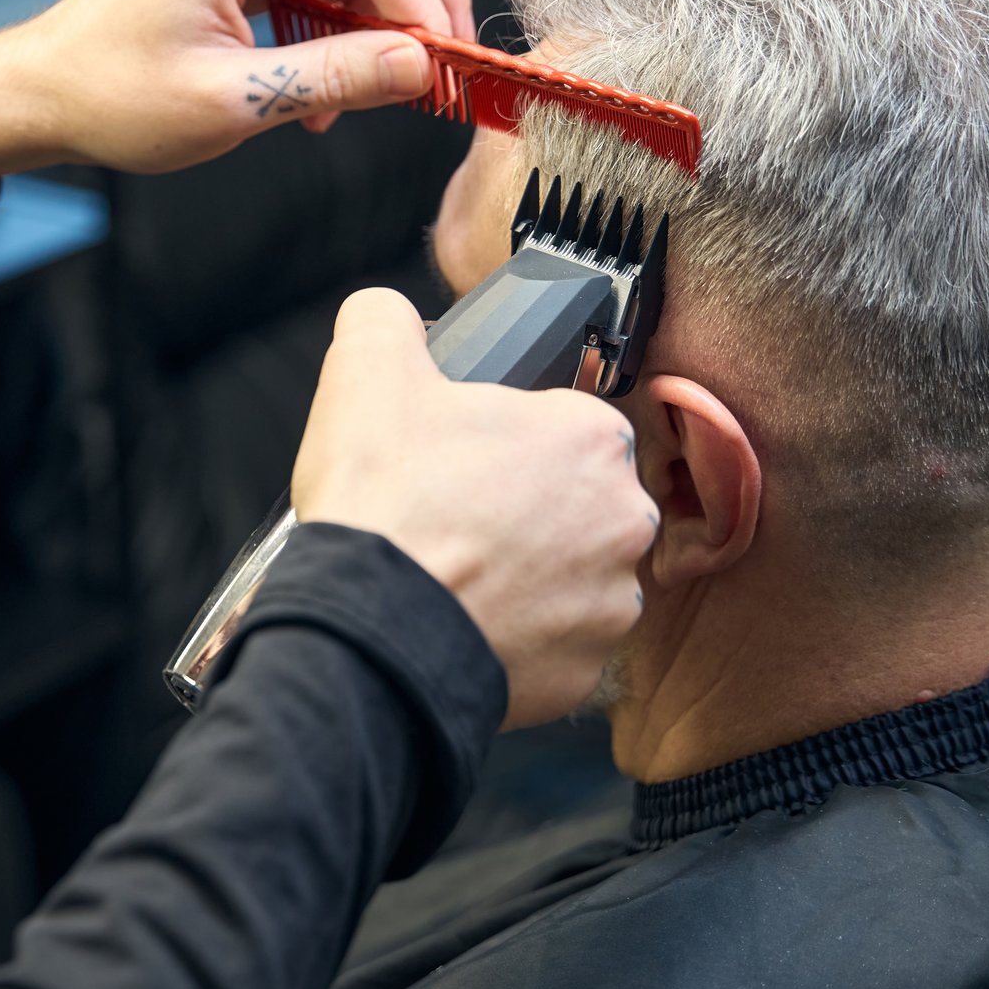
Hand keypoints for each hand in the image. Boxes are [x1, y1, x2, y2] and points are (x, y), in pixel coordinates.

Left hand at [0, 0, 474, 176]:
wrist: (42, 92)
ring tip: (392, 72)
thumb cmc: (110, 95)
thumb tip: (419, 66)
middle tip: (447, 47)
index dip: (424, 4)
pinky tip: (338, 76)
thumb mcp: (231, 101)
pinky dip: (350, 9)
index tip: (445, 66)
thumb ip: (333, 77)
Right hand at [291, 289, 657, 729]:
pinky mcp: (583, 673)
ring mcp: (609, 603)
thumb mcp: (365, 372)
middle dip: (523, 511)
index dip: (506, 439)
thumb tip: (386, 314)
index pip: (563, 422)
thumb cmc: (384, 508)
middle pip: (573, 502)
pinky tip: (462, 625)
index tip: (462, 460)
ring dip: (524, 577)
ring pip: (568, 577)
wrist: (372, 635)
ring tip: (453, 576)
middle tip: (453, 519)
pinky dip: (515, 640)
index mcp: (591, 436)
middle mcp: (623, 520)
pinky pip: (552, 647)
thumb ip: (384, 320)